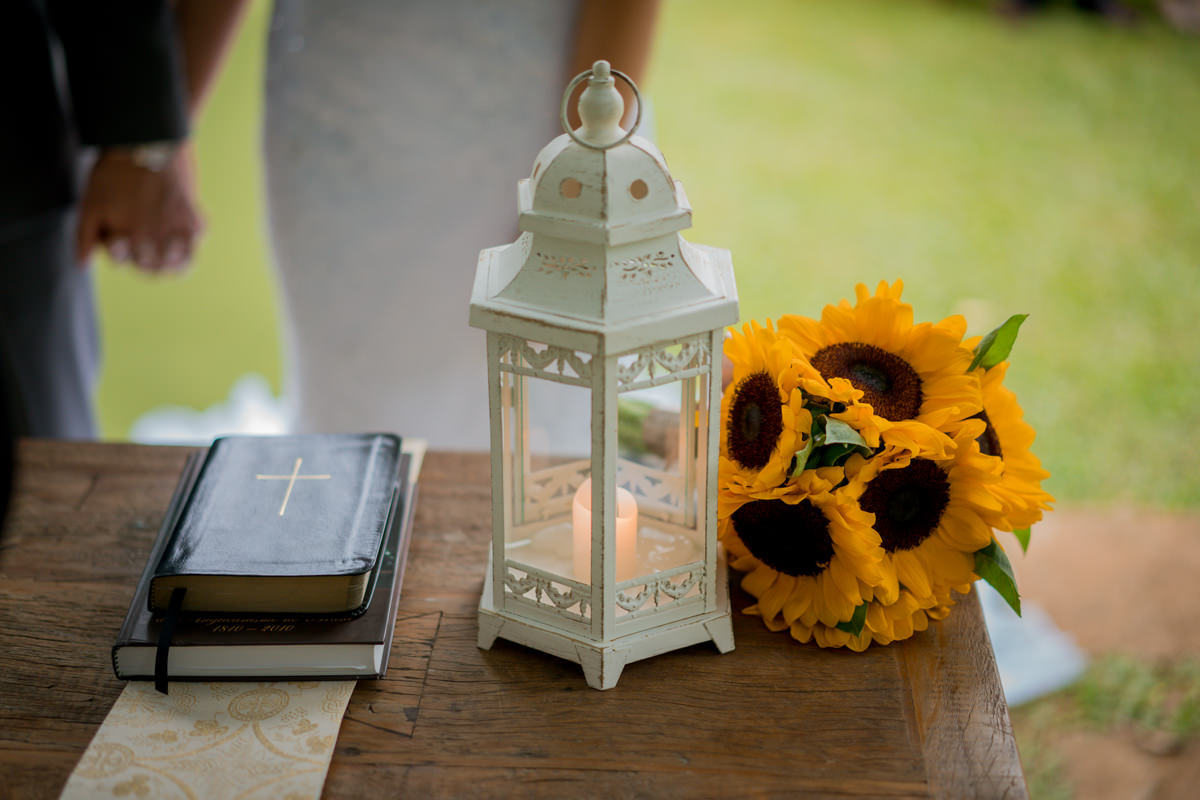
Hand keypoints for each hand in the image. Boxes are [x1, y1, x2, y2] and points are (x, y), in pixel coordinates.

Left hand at [76, 143, 204, 272]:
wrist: (147, 140)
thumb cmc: (114, 171)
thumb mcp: (90, 203)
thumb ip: (85, 236)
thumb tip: (83, 264)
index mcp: (127, 238)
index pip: (127, 263)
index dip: (121, 253)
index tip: (119, 241)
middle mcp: (154, 238)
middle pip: (153, 268)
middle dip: (146, 262)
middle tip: (143, 250)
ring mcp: (176, 229)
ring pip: (179, 263)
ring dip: (171, 263)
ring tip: (165, 256)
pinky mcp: (193, 217)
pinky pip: (197, 242)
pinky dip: (190, 246)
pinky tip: (182, 239)